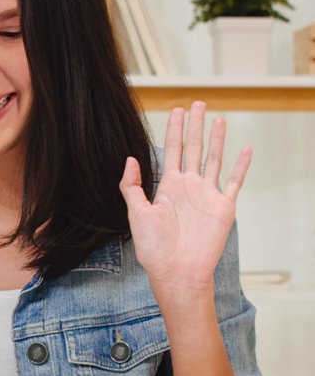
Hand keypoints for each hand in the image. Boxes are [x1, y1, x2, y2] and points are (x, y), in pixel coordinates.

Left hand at [119, 101, 251, 291]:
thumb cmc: (153, 248)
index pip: (172, 151)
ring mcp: (206, 196)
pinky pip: (234, 182)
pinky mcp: (223, 208)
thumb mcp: (136, 214)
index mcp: (167, 187)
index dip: (174, 131)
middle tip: (198, 103)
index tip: (176, 111)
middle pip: (193, 149)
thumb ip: (132, 186)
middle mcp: (188, 187)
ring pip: (214, 160)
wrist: (176, 272)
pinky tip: (244, 149)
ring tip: (219, 118)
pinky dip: (240, 166)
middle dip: (195, 126)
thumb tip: (130, 158)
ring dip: (217, 139)